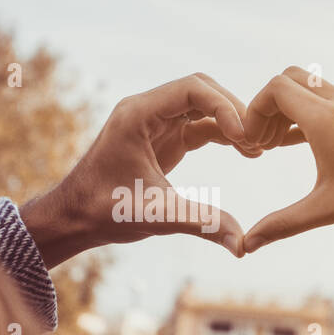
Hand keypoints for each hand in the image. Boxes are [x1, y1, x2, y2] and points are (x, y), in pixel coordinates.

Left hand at [22, 73, 287, 265]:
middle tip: (259, 140)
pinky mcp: (162, 138)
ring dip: (230, 122)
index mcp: (138, 115)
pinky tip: (246, 152)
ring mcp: (154, 122)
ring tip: (258, 148)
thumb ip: (200, 223)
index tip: (245, 136)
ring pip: (203, 106)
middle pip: (201, 91)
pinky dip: (222, 134)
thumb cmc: (104, 212)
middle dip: (233, 111)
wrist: (74, 219)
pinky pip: (198, 125)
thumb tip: (242, 245)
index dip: (224, 106)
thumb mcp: (156, 216)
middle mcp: (146, 110)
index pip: (191, 89)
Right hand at [241, 66, 333, 254]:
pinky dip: (308, 115)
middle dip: (268, 105)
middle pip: (291, 80)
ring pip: (311, 89)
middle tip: (262, 141)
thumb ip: (281, 224)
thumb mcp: (325, 210)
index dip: (254, 110)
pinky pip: (328, 101)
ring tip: (276, 146)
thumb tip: (247, 246)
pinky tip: (302, 146)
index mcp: (325, 119)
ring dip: (289, 110)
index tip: (251, 142)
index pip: (276, 89)